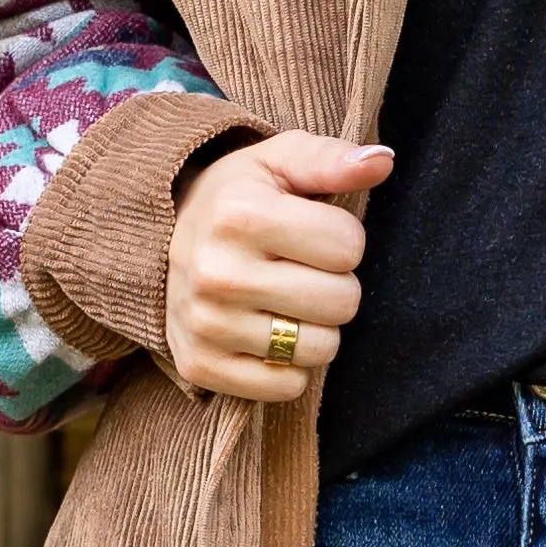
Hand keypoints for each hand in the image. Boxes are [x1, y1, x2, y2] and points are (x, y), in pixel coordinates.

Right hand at [164, 130, 389, 400]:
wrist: (163, 240)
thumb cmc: (239, 198)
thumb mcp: (279, 161)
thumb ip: (333, 159)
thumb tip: (382, 161)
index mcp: (238, 214)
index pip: (349, 246)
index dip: (342, 239)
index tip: (311, 232)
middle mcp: (216, 273)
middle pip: (342, 302)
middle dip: (335, 285)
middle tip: (300, 270)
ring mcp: (205, 325)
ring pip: (320, 349)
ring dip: (316, 328)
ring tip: (284, 301)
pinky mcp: (199, 366)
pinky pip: (288, 387)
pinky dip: (289, 367)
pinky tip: (265, 332)